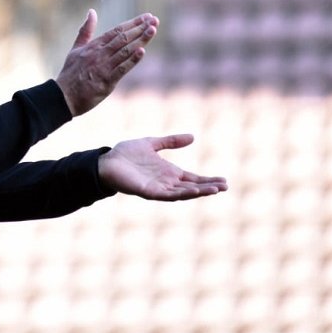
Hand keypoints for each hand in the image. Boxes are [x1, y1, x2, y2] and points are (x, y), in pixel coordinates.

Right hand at [55, 10, 158, 115]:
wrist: (63, 96)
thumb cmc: (70, 73)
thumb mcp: (76, 48)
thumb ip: (85, 31)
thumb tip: (92, 12)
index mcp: (94, 46)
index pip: (117, 31)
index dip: (133, 23)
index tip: (147, 17)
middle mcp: (99, 54)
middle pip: (123, 38)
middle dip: (140, 28)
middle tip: (154, 20)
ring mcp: (103, 67)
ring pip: (125, 51)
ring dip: (140, 40)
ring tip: (152, 30)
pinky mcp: (106, 81)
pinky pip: (121, 69)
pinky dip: (132, 60)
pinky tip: (142, 51)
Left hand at [98, 134, 227, 200]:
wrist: (106, 161)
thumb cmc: (125, 154)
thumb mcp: (152, 143)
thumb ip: (170, 141)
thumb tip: (192, 137)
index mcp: (168, 173)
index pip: (193, 178)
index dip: (207, 180)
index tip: (224, 181)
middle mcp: (166, 182)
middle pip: (192, 187)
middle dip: (208, 187)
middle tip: (225, 187)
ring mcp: (158, 188)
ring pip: (183, 193)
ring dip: (199, 192)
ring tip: (215, 190)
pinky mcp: (149, 192)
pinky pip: (168, 195)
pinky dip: (182, 194)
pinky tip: (193, 191)